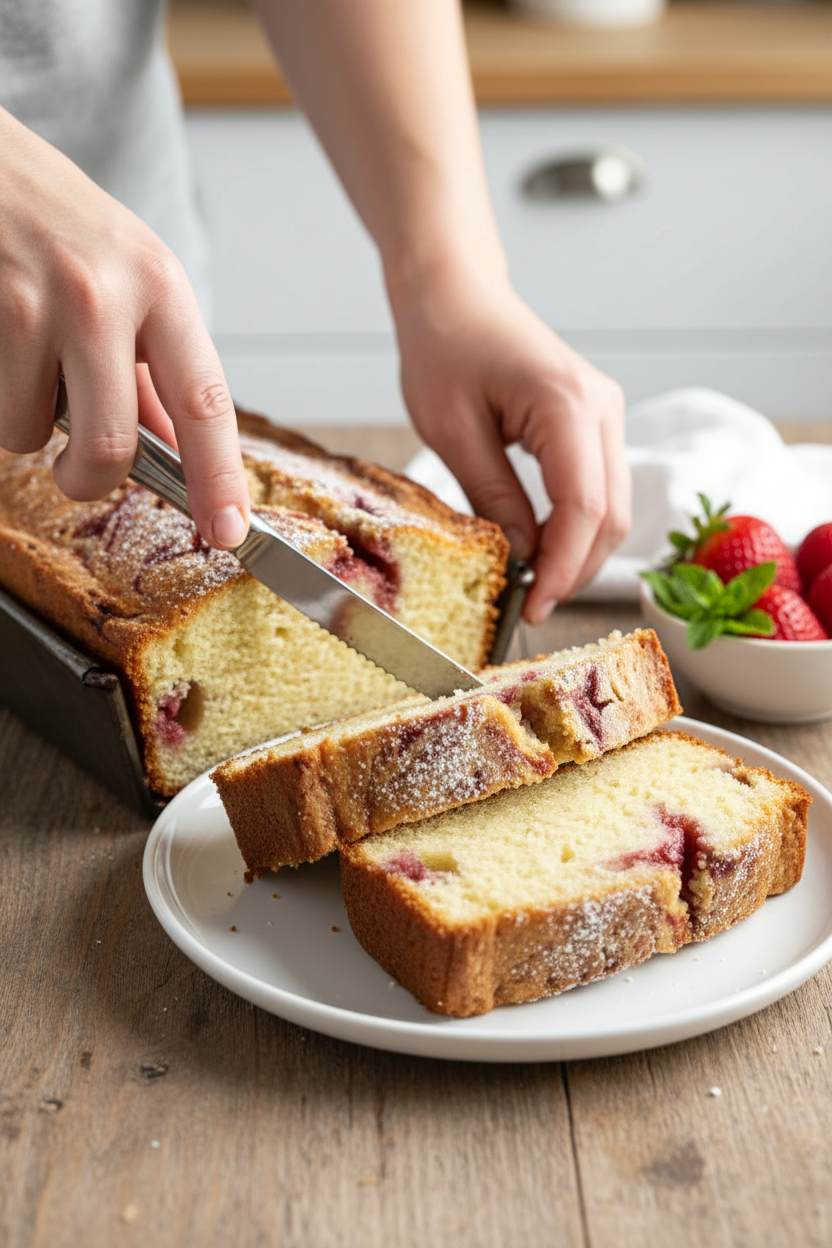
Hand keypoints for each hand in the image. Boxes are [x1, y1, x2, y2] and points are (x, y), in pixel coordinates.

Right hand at [0, 109, 249, 548]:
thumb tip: (174, 451)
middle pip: (111, 444)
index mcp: (161, 286)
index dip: (219, 478)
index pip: (205, 403)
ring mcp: (36, 302)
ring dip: (23, 423)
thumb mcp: (128, 276)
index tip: (229, 529)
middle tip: (77, 471)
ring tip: (21, 364)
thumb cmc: (56, 220)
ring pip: (29, 434)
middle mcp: (104, 294)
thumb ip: (153, 367)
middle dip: (89, 478)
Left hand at [389, 263, 630, 624]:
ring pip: (614, 507)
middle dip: (573, 569)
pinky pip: (599, 488)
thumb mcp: (452, 431)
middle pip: (612, 515)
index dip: (562, 567)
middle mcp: (602, 407)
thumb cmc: (444, 346)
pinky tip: (539, 547)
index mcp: (567, 404)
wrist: (456, 293)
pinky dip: (575, 527)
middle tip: (528, 606)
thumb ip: (492, 495)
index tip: (531, 606)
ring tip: (530, 584)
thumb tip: (521, 557)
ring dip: (577, 552)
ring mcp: (605, 412)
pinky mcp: (594, 422)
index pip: (584, 507)